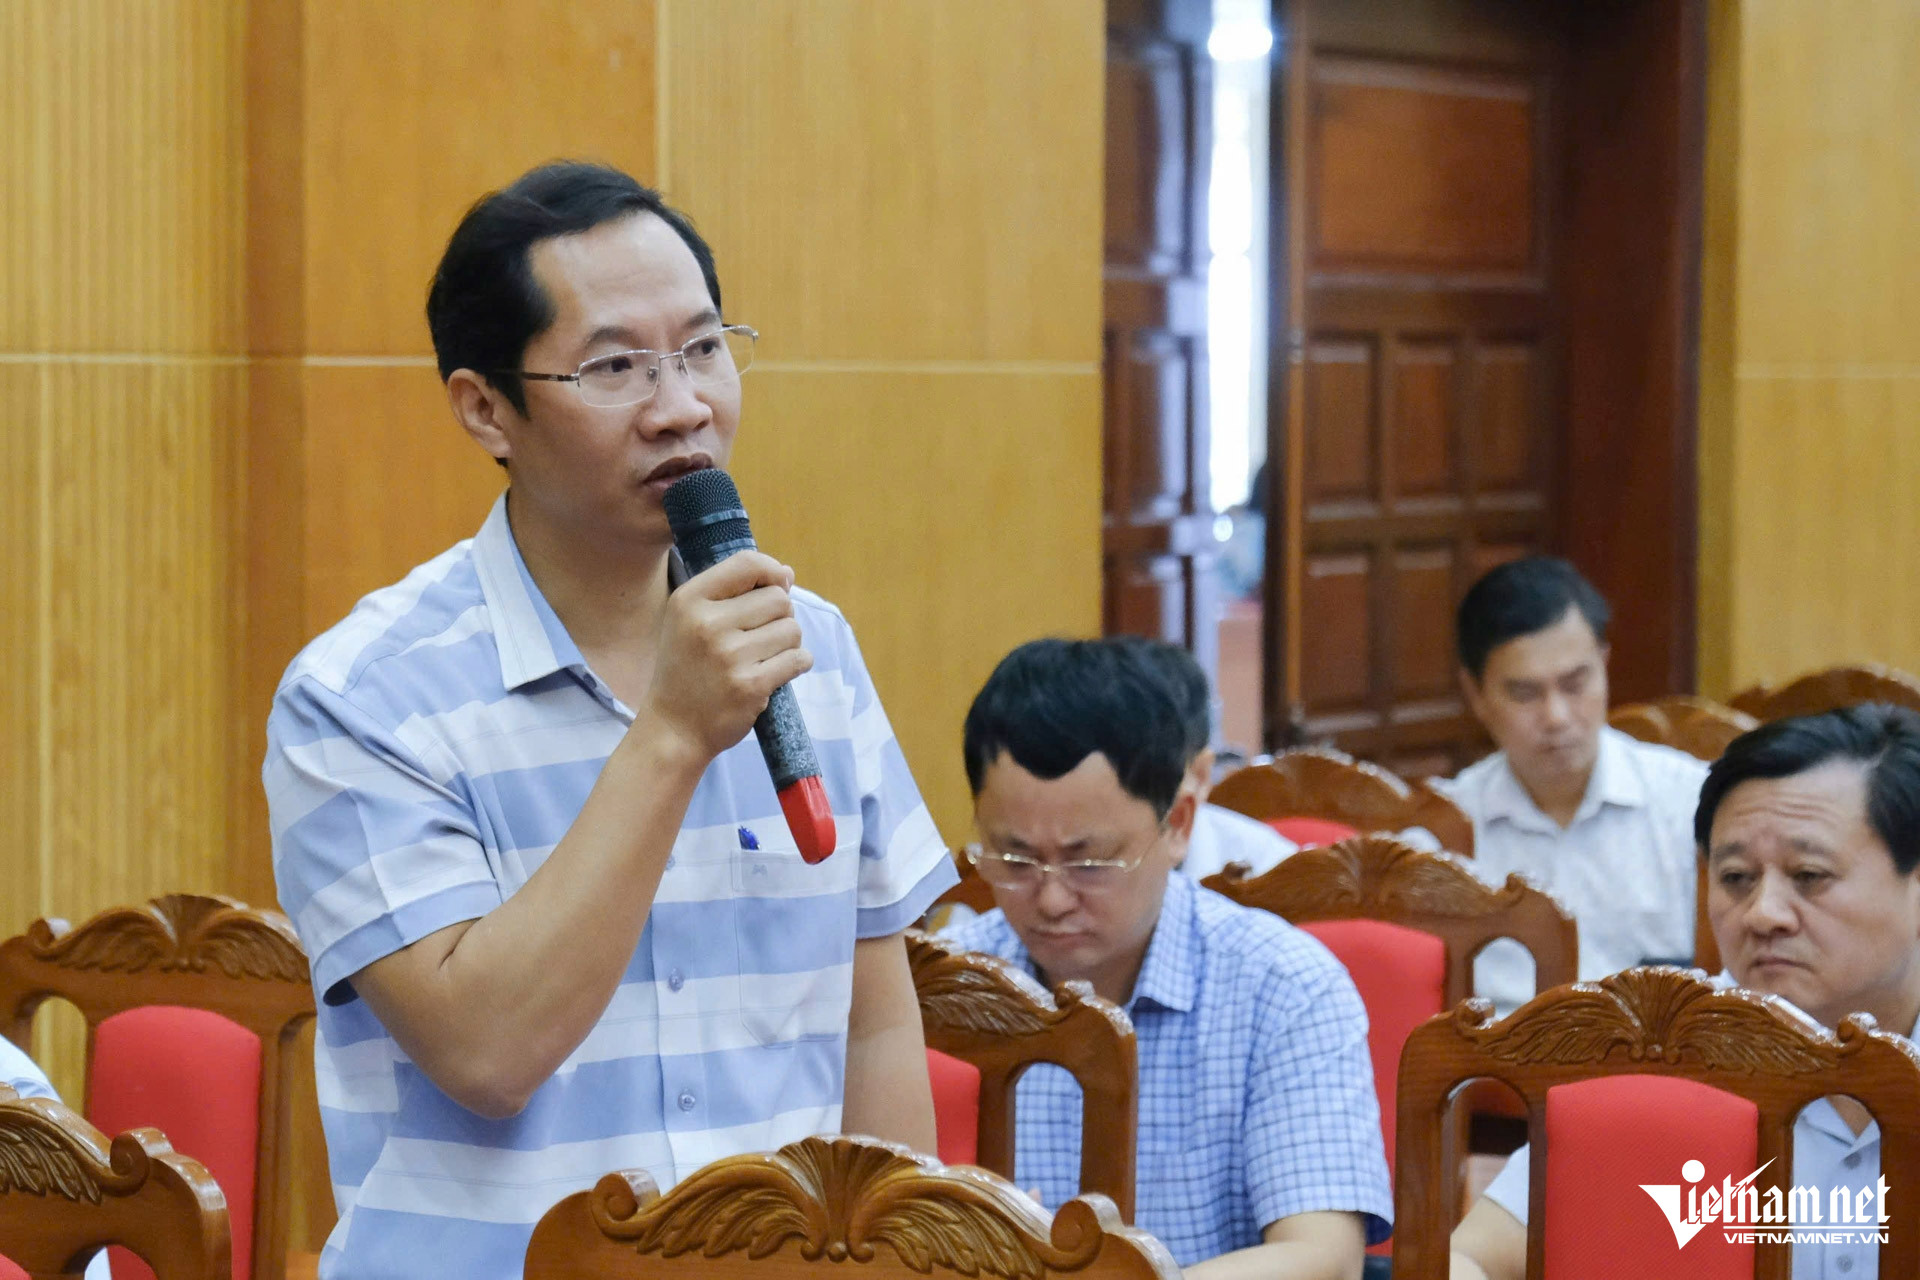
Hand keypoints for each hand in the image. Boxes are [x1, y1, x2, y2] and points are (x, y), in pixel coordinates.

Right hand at [641, 550, 811, 762]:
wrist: (673, 729)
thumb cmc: (687, 669)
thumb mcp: (690, 620)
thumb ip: (734, 592)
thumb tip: (787, 573)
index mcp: (690, 600)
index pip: (747, 563)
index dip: (772, 572)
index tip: (778, 586)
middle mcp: (707, 623)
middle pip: (778, 599)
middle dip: (781, 615)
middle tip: (763, 636)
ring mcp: (729, 656)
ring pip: (792, 629)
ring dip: (788, 642)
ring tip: (765, 656)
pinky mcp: (750, 685)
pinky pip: (798, 659)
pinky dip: (797, 663)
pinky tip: (778, 671)